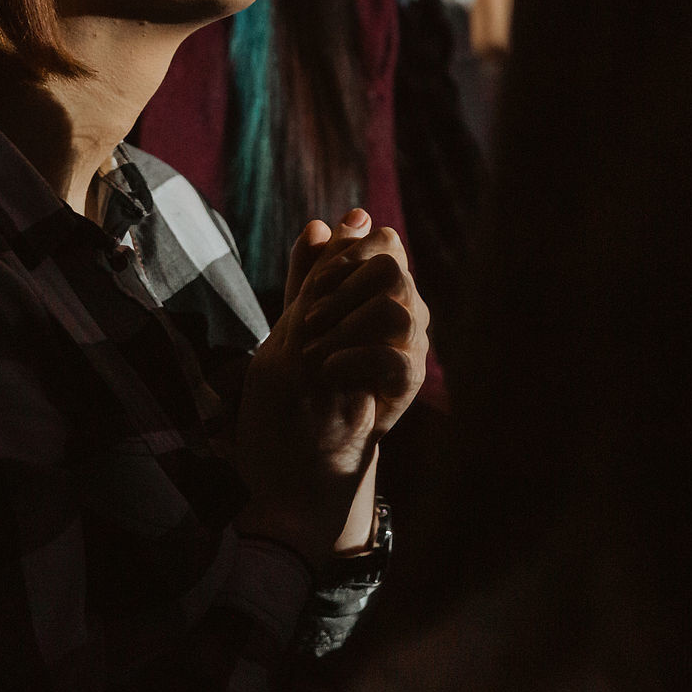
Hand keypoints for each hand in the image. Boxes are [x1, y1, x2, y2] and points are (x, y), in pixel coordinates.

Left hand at [232, 210, 429, 568]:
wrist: (294, 469)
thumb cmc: (290, 397)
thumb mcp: (286, 327)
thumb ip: (308, 276)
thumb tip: (326, 222)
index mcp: (370, 296)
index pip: (377, 241)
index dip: (342, 255)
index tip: (308, 291)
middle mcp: (397, 317)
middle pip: (391, 265)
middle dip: (341, 285)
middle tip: (306, 323)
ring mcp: (404, 353)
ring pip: (400, 305)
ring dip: (346, 323)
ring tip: (313, 351)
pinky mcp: (402, 392)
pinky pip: (400, 357)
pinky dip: (355, 358)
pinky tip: (326, 373)